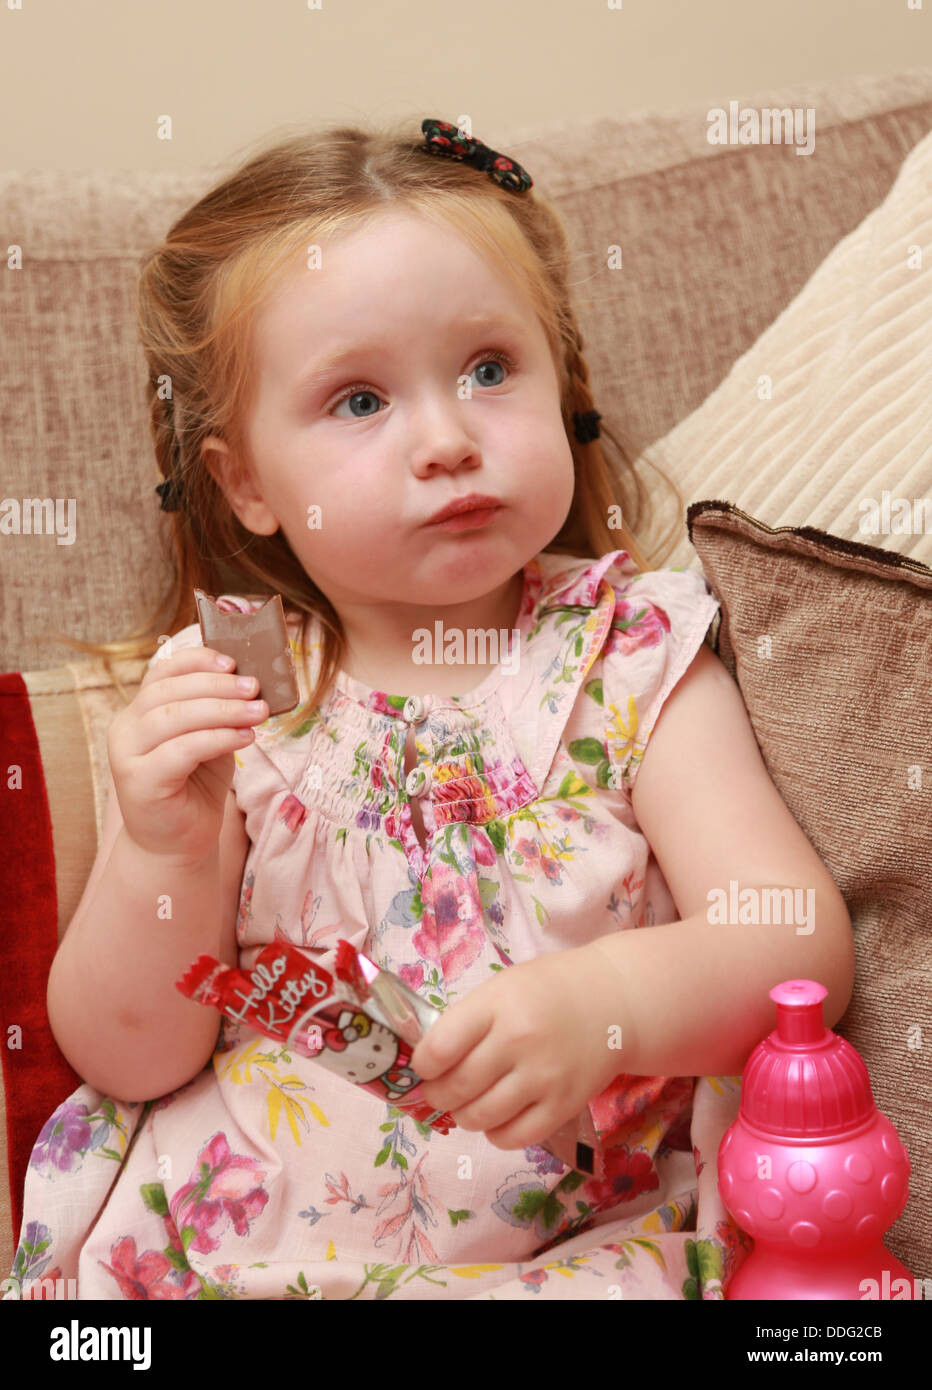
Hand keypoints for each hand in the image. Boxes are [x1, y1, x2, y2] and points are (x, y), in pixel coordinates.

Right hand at [107, 644, 268, 865]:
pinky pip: (180, 750)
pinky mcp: (139, 782)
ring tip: (258, 711)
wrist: (177, 844)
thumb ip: (218, 713)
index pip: (163, 673)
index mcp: (139, 712)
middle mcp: (126, 729)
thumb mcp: (209, 741)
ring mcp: (127, 755)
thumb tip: (250, 683)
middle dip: (217, 685)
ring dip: (222, 710)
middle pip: (169, 692)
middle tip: (255, 687)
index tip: (234, 660)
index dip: (197, 661)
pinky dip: (217, 738)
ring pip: (174, 717)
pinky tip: (245, 738)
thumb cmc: (196, 788)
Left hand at [409, 945, 622, 1152]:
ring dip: (463, 1115)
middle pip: (456, 1087)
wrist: (614, 1001)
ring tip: (467, 1104)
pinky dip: (495, 1133)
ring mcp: (544, 1077)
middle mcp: (519, 1041)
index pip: (439, 1048)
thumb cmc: (548, 990)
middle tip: (438, 1090)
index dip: (422, 1064)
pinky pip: (513, 1137)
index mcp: (498, 1005)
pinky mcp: (564, 1106)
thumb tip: (429, 1062)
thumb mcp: (502, 988)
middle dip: (437, 1094)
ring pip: (479, 1117)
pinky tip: (497, 1117)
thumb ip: (468, 1020)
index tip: (425, 1066)